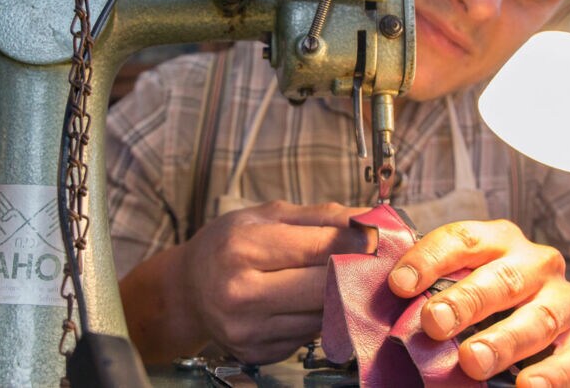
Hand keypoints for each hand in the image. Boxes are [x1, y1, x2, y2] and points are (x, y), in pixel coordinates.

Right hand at [180, 201, 370, 363]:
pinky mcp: (257, 353)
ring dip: (342, 298)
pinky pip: (308, 335)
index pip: (319, 247)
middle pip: (325, 286)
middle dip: (356, 272)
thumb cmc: (229, 244)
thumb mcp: (267, 216)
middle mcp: (241, 293)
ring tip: (347, 279)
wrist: (187, 289)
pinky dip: (319, 319)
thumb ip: (321, 216)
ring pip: (322, 315)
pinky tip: (314, 303)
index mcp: (242, 248)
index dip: (358, 242)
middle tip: (376, 260)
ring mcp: (248, 329)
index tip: (382, 237)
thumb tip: (373, 219)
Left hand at [388, 220, 569, 386]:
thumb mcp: (462, 281)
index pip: (463, 239)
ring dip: (503, 341)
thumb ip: (430, 287)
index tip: (399, 285)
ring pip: (538, 317)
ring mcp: (565, 301)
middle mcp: (536, 264)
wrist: (555, 322)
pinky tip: (528, 386)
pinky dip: (553, 375)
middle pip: (501, 279)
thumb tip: (386, 298)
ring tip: (472, 361)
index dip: (430, 259)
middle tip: (434, 323)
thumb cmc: (490, 298)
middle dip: (466, 301)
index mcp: (498, 240)